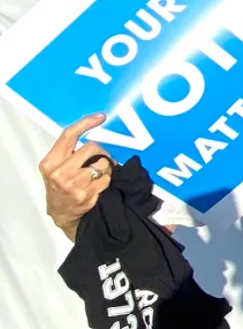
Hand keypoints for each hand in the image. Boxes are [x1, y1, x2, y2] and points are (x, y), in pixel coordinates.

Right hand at [39, 114, 114, 240]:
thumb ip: (68, 151)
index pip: (68, 135)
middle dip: (100, 151)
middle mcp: (59, 172)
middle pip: (91, 147)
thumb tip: (91, 131)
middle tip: (100, 158)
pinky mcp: (85, 194)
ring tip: (98, 173)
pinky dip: (106, 179)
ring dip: (105, 167)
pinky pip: (107, 178)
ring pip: (102, 163)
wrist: (60, 212)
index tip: (100, 117)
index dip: (86, 123)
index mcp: (50, 162)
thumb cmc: (59, 185)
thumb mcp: (55, 166)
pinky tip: (98, 184)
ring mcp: (72, 184)